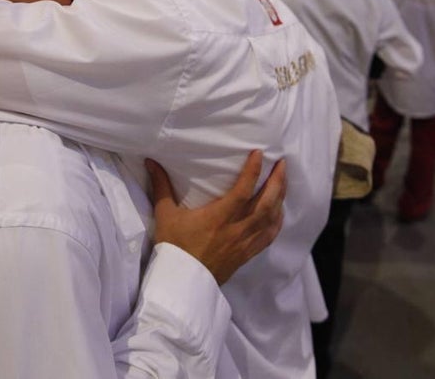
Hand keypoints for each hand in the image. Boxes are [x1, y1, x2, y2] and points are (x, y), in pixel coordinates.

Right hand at [147, 150, 285, 284]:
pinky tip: (279, 212)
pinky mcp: (247, 254)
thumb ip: (161, 186)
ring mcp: (244, 243)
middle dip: (277, 181)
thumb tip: (151, 161)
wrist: (181, 282)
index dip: (253, 171)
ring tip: (283, 181)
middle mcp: (236, 229)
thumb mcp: (165, 214)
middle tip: (283, 164)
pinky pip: (269, 237)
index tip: (260, 153)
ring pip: (270, 219)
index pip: (242, 190)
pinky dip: (277, 222)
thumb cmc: (173, 246)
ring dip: (280, 198)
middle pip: (265, 203)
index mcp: (218, 217)